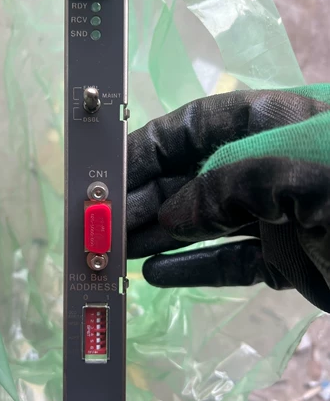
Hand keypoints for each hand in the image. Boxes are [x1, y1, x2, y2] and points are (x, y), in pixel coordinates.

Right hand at [127, 86, 329, 311]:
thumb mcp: (298, 177)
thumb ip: (226, 188)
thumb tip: (171, 217)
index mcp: (278, 126)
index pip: (197, 126)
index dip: (149, 146)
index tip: (109, 171)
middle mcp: (270, 167)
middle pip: (192, 177)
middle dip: (145, 198)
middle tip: (102, 223)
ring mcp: (278, 216)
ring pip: (205, 222)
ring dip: (158, 235)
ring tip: (114, 249)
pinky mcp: (286, 261)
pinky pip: (230, 261)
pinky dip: (194, 268)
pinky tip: (157, 273)